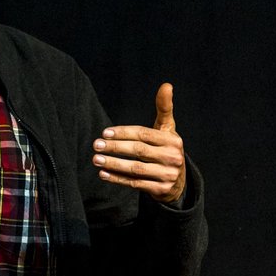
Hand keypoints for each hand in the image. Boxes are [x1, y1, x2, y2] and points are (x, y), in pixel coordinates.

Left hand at [92, 83, 186, 203]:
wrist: (178, 182)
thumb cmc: (166, 149)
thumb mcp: (167, 129)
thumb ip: (164, 107)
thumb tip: (166, 85)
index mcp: (172, 140)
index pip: (144, 134)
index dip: (124, 133)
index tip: (105, 132)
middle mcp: (172, 157)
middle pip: (139, 151)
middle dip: (115, 148)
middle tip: (97, 145)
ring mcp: (168, 175)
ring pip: (136, 169)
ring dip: (114, 164)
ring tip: (97, 159)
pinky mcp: (161, 190)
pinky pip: (136, 184)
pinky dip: (118, 179)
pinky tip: (104, 174)